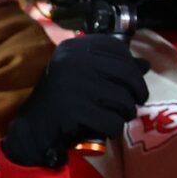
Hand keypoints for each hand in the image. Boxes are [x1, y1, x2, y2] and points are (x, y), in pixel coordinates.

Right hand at [2, 34, 150, 168]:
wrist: (31, 129)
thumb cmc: (61, 100)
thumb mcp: (83, 76)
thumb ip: (111, 67)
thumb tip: (145, 65)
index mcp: (74, 48)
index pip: (117, 48)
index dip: (132, 66)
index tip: (133, 81)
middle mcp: (73, 61)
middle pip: (126, 72)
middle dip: (137, 92)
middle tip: (134, 104)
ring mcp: (72, 84)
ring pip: (122, 99)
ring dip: (126, 113)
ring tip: (119, 117)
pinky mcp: (73, 110)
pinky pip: (111, 120)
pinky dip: (114, 128)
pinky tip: (109, 129)